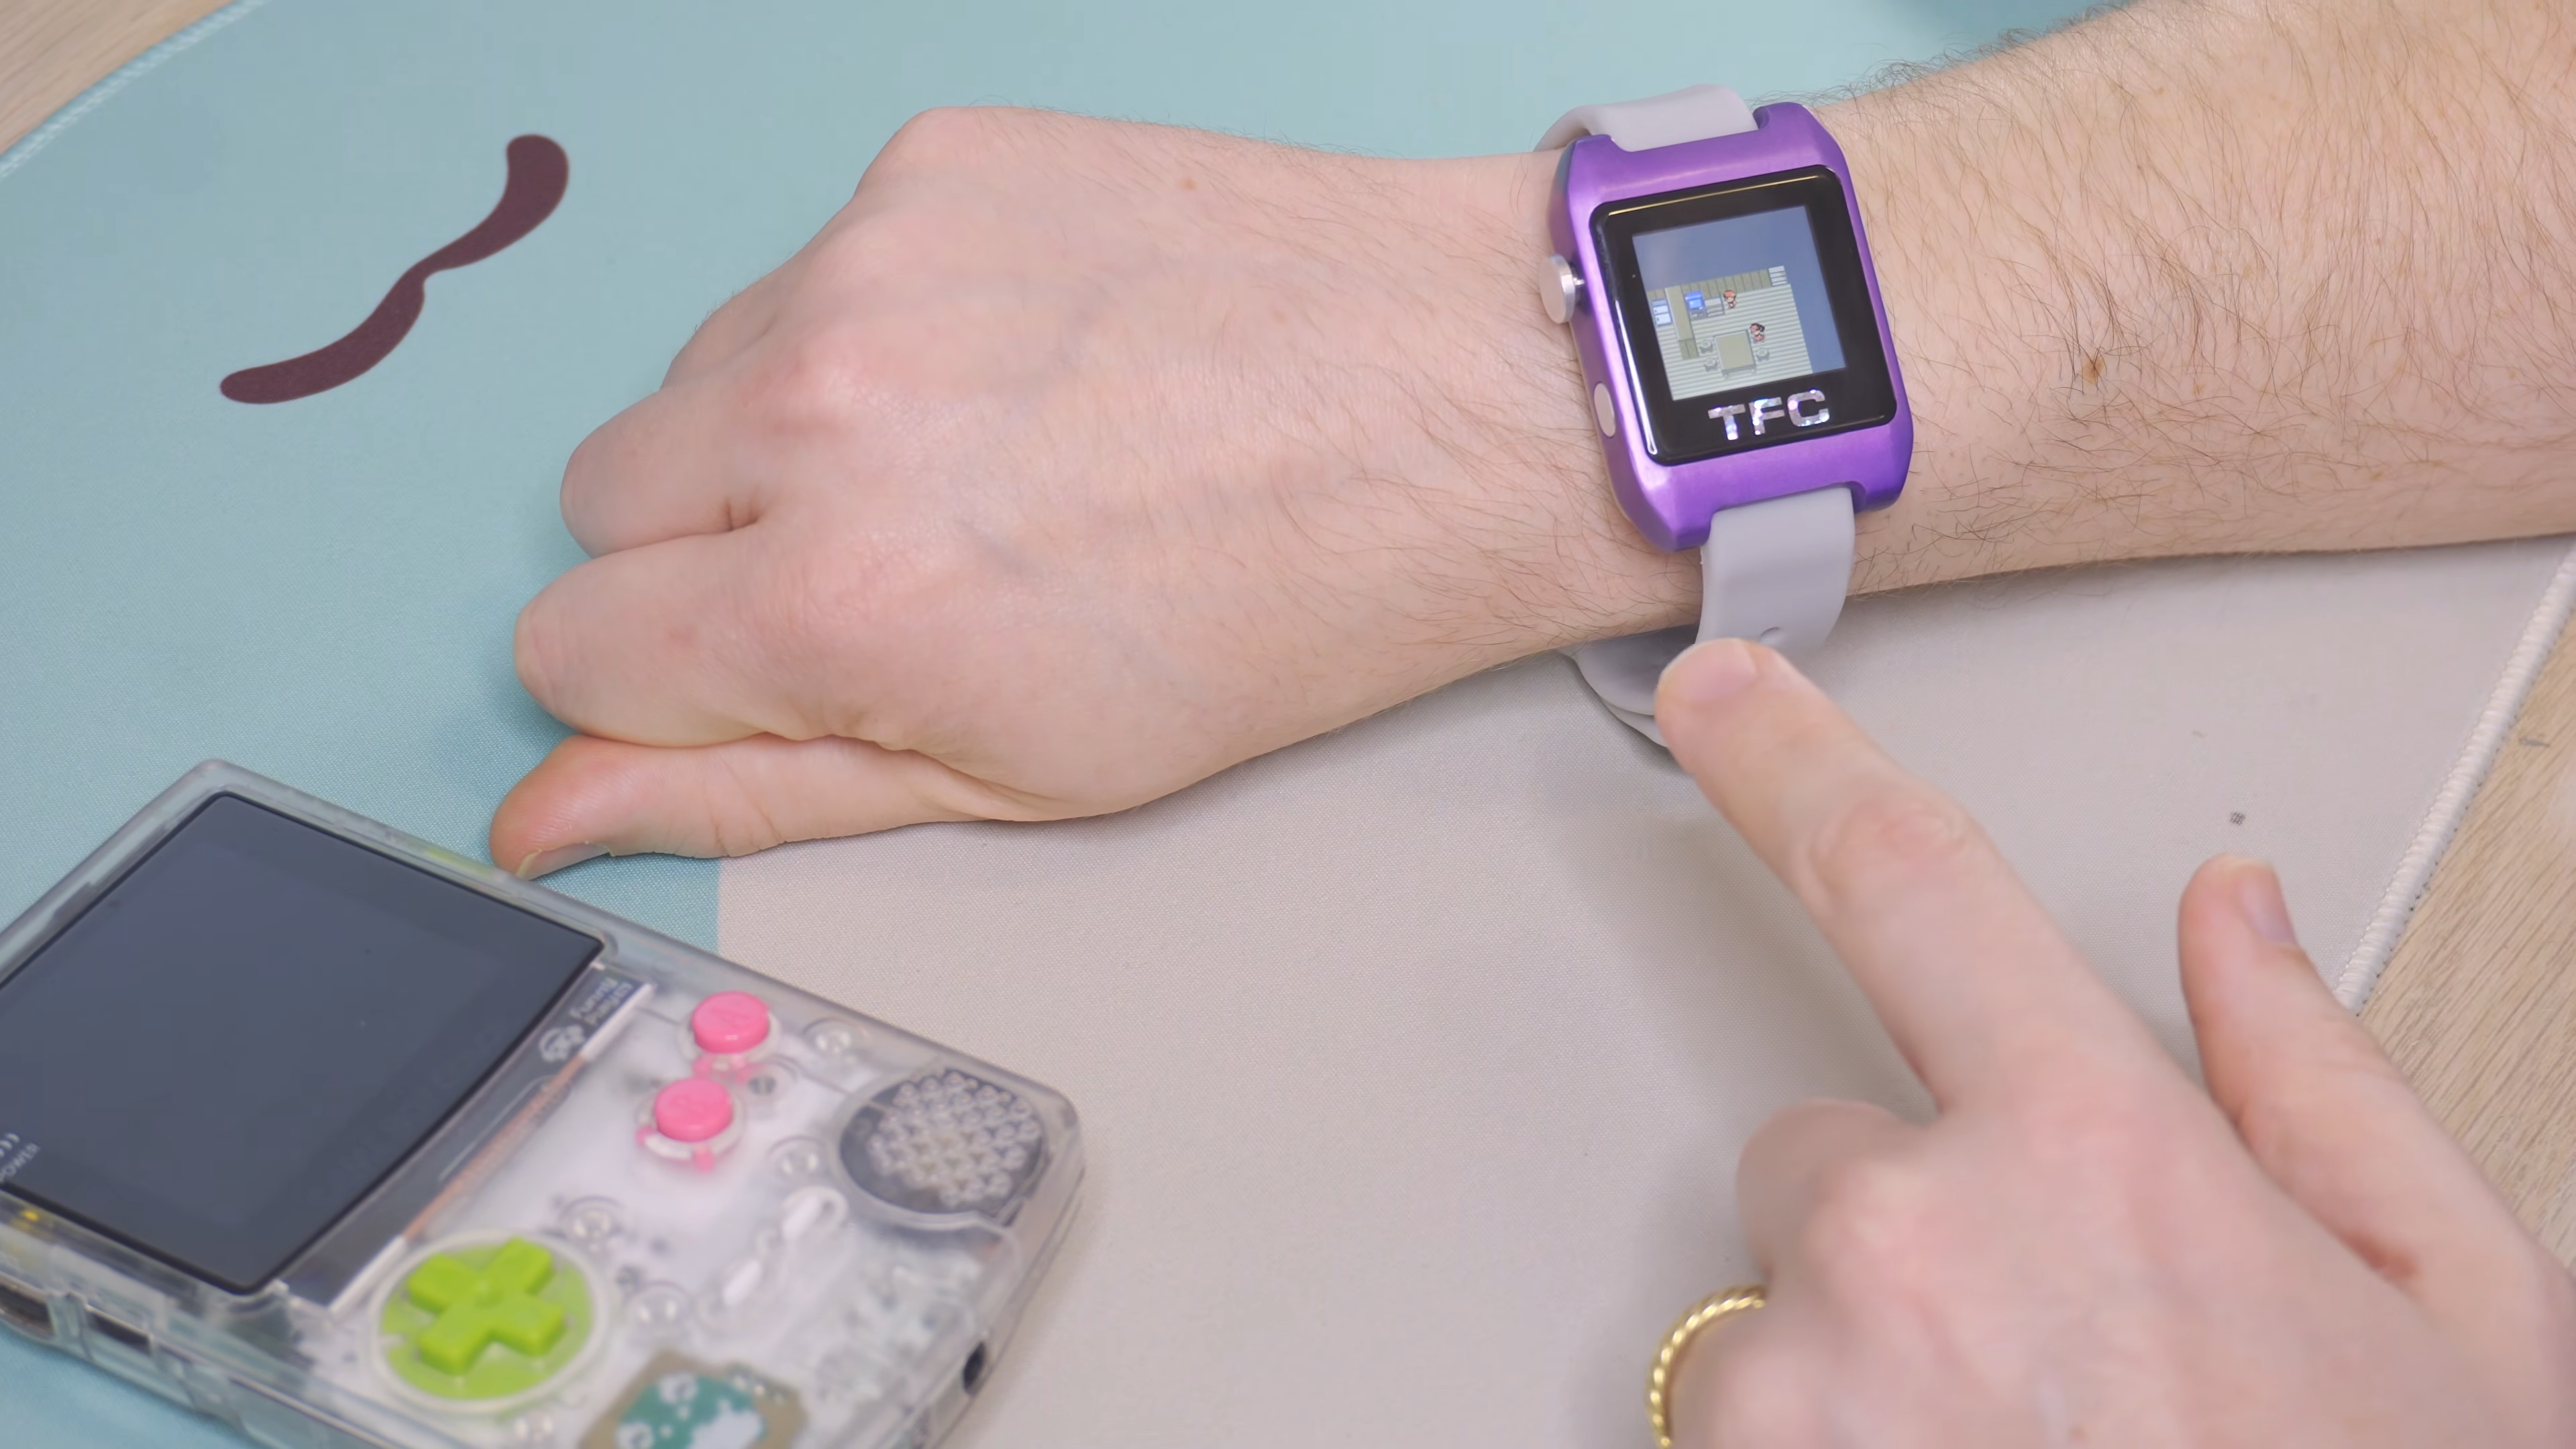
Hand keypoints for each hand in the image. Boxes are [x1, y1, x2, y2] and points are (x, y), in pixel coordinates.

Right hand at [490, 109, 1664, 874]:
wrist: (1461, 401)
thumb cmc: (1287, 608)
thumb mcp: (1020, 773)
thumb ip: (757, 789)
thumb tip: (548, 810)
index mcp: (836, 596)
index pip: (566, 648)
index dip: (661, 685)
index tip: (766, 675)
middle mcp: (820, 408)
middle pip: (603, 501)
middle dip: (705, 557)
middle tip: (891, 571)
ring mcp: (872, 260)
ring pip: (699, 375)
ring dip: (787, 432)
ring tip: (982, 461)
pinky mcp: (934, 163)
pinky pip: (810, 263)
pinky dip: (882, 323)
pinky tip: (1028, 363)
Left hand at [1652, 638, 2575, 1445]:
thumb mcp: (2459, 1312)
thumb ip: (2319, 1080)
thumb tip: (2233, 917)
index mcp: (2097, 1162)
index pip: (1904, 881)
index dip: (1794, 761)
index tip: (1717, 694)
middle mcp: (1910, 1255)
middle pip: (1822, 1155)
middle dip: (1913, 1227)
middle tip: (2065, 1368)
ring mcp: (1797, 1399)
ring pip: (1773, 1314)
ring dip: (1863, 1374)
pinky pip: (1737, 1431)